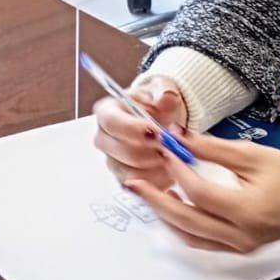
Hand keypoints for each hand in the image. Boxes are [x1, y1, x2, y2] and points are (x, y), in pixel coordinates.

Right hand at [92, 72, 188, 189]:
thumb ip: (165, 94)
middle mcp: (104, 138)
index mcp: (107, 112)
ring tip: (175, 157)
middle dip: (150, 151)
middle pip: (120, 151)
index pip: (111, 122)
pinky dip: (157, 181)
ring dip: (156, 167)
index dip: (133, 129)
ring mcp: (112, 160)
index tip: (157, 132)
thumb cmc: (158, 106)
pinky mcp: (124, 178)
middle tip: (172, 147)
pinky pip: (138, 187)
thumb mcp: (163, 92)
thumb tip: (166, 99)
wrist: (164, 122)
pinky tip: (171, 170)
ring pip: (131, 172)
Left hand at [123, 128, 279, 252]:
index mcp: (247, 210)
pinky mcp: (240, 246)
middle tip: (132, 182)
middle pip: (185, 220)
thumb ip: (212, 147)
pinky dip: (183, 225)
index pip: (198, 192)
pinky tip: (171, 206)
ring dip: (165, 214)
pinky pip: (202, 241)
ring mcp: (240, 245)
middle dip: (154, 199)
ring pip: (190, 235)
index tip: (163, 148)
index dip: (176, 169)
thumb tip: (178, 137)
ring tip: (146, 192)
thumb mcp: (252, 154)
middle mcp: (242, 234)